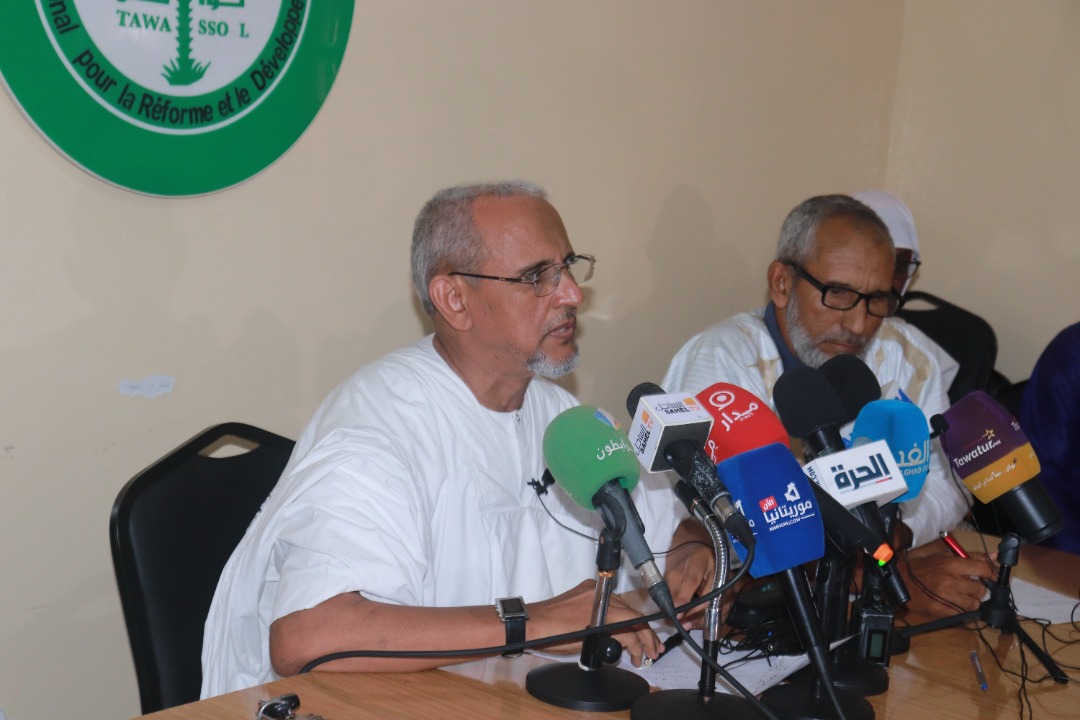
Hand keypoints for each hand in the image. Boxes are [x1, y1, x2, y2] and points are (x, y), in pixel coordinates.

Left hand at [528, 580, 662, 666]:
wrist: (532, 624)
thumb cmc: (553, 636)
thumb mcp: (588, 643)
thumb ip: (612, 640)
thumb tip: (628, 643)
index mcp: (601, 608)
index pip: (633, 621)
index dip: (645, 639)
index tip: (649, 652)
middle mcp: (599, 595)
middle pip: (632, 613)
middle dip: (644, 634)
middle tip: (652, 651)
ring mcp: (592, 591)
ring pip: (623, 607)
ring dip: (633, 625)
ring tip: (641, 644)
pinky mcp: (585, 591)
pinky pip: (609, 602)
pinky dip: (619, 615)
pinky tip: (624, 627)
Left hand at [663, 520, 719, 627]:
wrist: (701, 556)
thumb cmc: (686, 564)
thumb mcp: (674, 572)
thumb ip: (671, 590)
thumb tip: (668, 610)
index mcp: (701, 558)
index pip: (693, 580)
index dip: (684, 598)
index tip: (676, 613)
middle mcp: (719, 569)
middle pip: (708, 596)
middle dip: (693, 614)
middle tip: (681, 623)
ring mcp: (728, 582)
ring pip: (716, 607)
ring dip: (701, 620)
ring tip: (687, 625)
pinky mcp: (731, 593)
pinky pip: (722, 612)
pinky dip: (709, 620)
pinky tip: (697, 623)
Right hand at [897, 552, 996, 621]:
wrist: (900, 581)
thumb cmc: (923, 567)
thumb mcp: (944, 556)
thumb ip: (971, 556)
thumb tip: (995, 557)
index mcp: (952, 564)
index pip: (983, 569)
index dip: (993, 574)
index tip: (995, 578)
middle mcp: (951, 581)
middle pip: (981, 589)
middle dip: (978, 589)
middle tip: (969, 587)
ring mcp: (947, 598)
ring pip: (974, 604)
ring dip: (971, 601)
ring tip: (961, 596)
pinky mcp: (942, 611)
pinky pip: (963, 614)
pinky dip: (962, 610)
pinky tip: (954, 604)